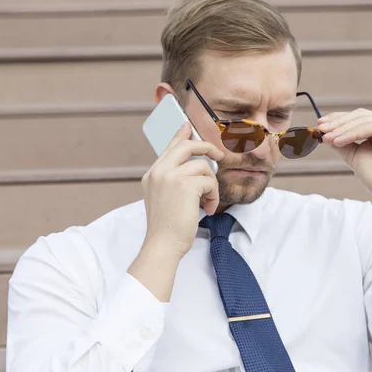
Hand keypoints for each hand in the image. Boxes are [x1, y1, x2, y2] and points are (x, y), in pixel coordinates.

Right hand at [142, 122, 223, 256]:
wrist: (162, 245)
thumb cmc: (167, 227)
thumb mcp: (165, 198)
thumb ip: (173, 179)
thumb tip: (195, 165)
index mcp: (152, 174)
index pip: (169, 147)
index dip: (181, 135)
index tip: (188, 126)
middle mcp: (158, 171)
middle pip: (186, 145)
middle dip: (206, 148)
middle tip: (219, 156)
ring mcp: (170, 176)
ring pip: (203, 166)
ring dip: (211, 185)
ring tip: (208, 202)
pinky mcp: (184, 185)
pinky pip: (209, 181)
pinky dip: (213, 195)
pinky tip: (208, 208)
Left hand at [318, 108, 371, 204]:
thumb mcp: (353, 156)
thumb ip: (342, 143)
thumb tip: (324, 133)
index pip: (356, 118)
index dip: (337, 118)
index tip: (319, 124)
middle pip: (359, 116)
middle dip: (337, 122)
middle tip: (321, 129)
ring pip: (363, 120)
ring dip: (342, 128)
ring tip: (327, 138)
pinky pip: (371, 127)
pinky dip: (352, 133)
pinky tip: (338, 141)